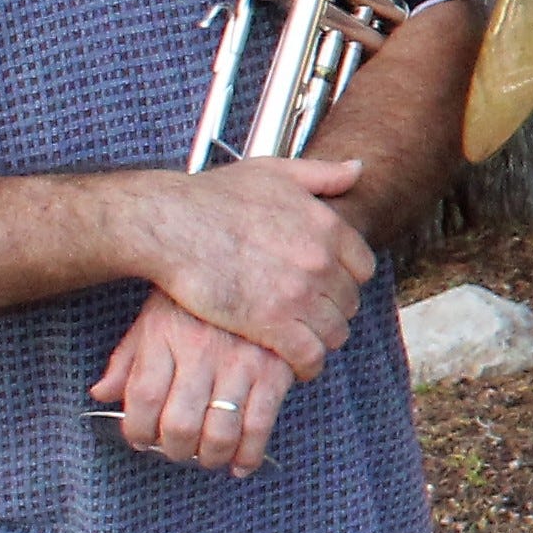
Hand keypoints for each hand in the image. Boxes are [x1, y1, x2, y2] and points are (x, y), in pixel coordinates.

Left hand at [94, 293, 296, 474]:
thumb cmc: (201, 293)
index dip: (136, 429)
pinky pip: (261, 424)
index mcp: (165, 335)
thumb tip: (101, 394)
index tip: (140, 439)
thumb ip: (127, 356)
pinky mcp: (276, 370)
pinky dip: (250, 454)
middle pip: (179, 423)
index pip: (141, 397)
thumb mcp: (156, 314)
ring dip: (210, 457)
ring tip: (207, 457)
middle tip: (176, 451)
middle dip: (174, 450)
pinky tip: (241, 463)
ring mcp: (242, 362)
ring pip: (221, 431)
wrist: (259, 259)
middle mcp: (201, 351)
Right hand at [132, 156, 376, 372]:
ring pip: (334, 332)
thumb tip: (359, 168)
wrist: (169, 224)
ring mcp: (298, 293)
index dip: (346, 279)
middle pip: (348, 302)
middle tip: (311, 315)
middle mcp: (321, 261)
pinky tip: (297, 364)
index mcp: (327, 227)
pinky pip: (309, 355)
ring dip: (322, 338)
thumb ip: (323, 174)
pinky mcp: (271, 323)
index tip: (328, 286)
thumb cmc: (213, 197)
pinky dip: (307, 364)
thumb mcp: (274, 171)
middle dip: (332, 309)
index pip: (363, 267)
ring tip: (304, 338)